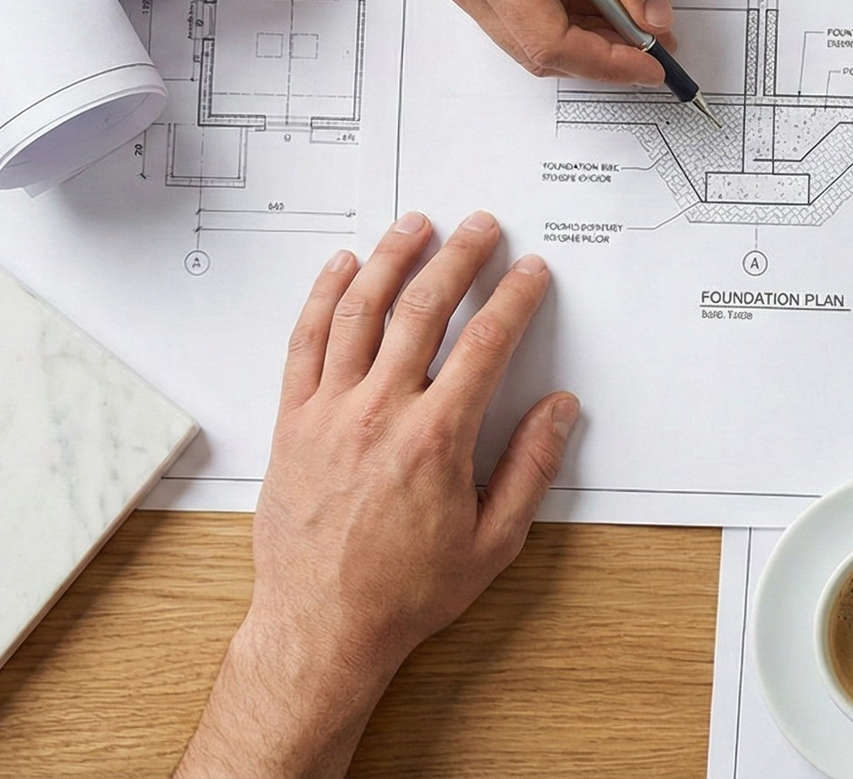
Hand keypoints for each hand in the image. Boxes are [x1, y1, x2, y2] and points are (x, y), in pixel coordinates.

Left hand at [176, 212, 578, 778]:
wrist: (322, 626)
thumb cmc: (405, 592)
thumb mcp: (492, 543)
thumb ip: (530, 469)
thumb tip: (560, 411)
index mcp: (436, 439)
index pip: (485, 344)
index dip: (513, 298)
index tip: (529, 273)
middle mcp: (380, 413)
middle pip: (423, 309)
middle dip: (458, 259)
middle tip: (479, 228)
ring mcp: (329, 413)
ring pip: (359, 312)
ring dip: (390, 259)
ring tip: (414, 226)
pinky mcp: (291, 422)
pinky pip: (304, 342)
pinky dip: (322, 297)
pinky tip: (341, 269)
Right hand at [422, 0, 673, 85]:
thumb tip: (653, 13)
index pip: (551, 43)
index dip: (608, 63)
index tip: (655, 62)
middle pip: (535, 50)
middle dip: (600, 55)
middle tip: (655, 42)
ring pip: (524, 35)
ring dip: (581, 35)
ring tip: (633, 17)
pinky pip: (513, 9)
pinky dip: (558, 12)